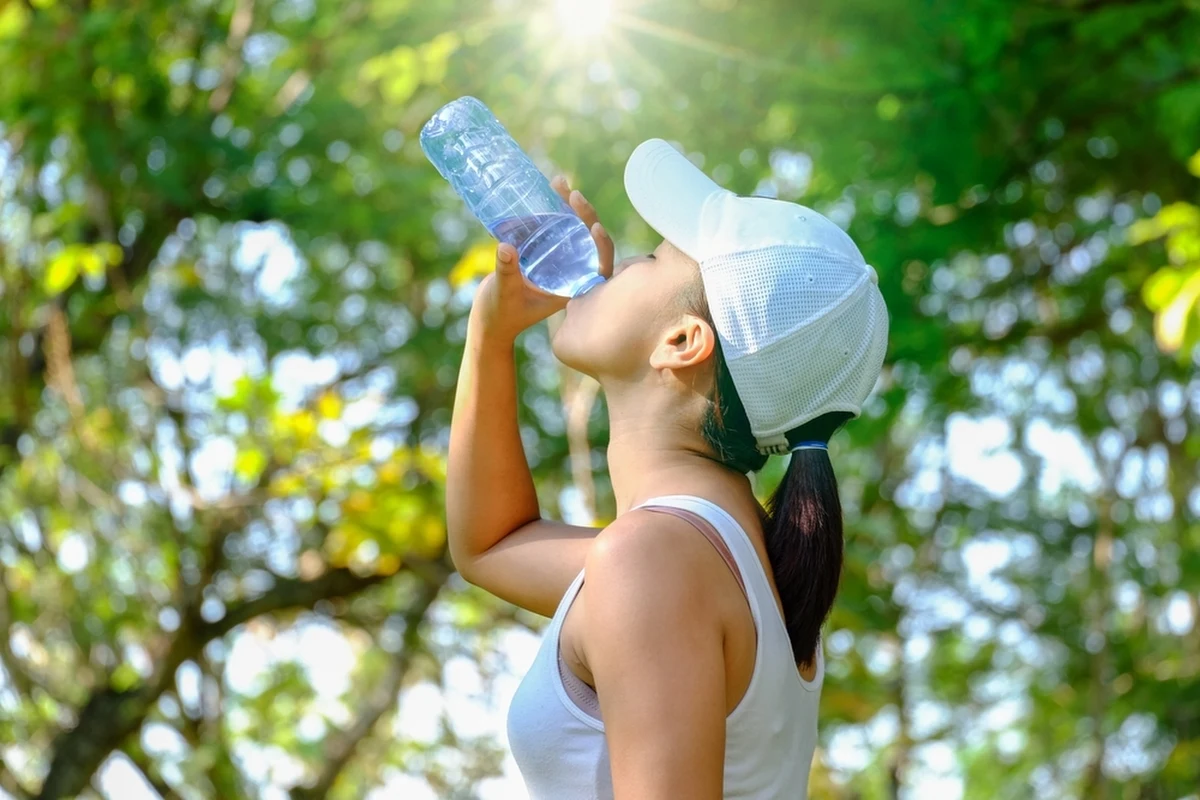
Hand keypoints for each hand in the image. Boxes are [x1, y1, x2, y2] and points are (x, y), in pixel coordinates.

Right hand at [470, 176, 614, 344]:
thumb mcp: (504, 294)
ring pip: (570, 230)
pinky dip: (547, 212)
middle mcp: (570, 273)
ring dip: (566, 206)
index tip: (595, 227)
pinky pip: (551, 229)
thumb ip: (506, 272)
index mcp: (573, 288)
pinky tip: (543, 192)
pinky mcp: (542, 253)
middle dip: (583, 214)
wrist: (489, 319)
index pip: (600, 266)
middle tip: (571, 192)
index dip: (602, 246)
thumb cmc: (501, 314)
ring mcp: (557, 262)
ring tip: (557, 182)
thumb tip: (505, 247)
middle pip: (587, 241)